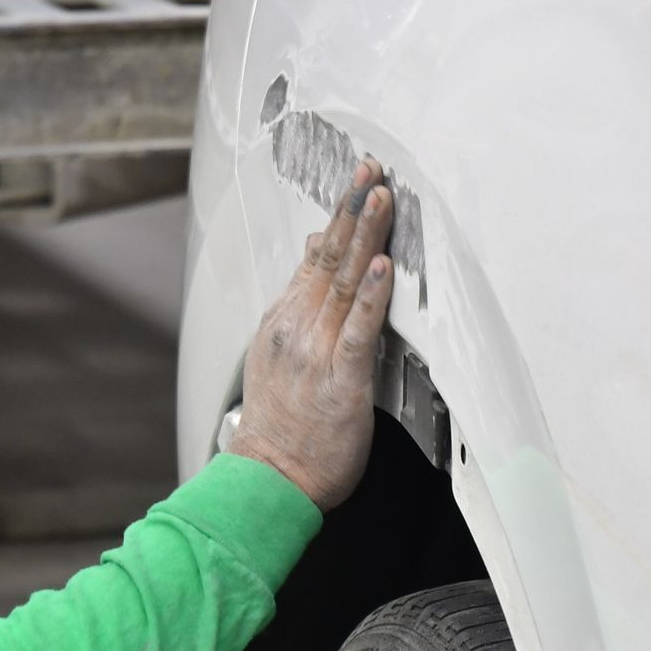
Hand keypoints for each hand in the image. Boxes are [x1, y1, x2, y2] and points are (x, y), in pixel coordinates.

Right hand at [229, 157, 395, 511]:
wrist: (269, 479)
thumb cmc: (281, 429)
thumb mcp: (278, 356)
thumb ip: (299, 308)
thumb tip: (315, 259)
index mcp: (284, 322)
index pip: (314, 257)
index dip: (339, 217)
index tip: (357, 183)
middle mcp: (298, 328)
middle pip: (329, 257)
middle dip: (353, 209)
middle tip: (371, 171)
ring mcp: (317, 351)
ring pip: (344, 282)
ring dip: (365, 236)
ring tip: (381, 198)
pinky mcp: (340, 379)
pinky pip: (359, 330)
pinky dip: (371, 297)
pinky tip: (381, 268)